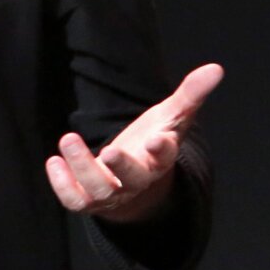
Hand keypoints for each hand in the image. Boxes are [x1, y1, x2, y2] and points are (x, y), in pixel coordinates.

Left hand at [45, 63, 223, 222]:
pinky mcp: (89, 199)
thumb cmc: (153, 142)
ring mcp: (112, 192)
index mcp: (159, 158)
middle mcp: (137, 179)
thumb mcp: (171, 117)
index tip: (157, 138)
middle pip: (132, 178)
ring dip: (83, 167)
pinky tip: (53, 161)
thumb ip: (191, 94)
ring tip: (68, 138)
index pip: (165, 156)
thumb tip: (216, 68)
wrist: (136, 183)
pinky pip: (75, 201)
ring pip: (99, 191)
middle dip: (121, 167)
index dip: (161, 149)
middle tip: (110, 150)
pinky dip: (62, 185)